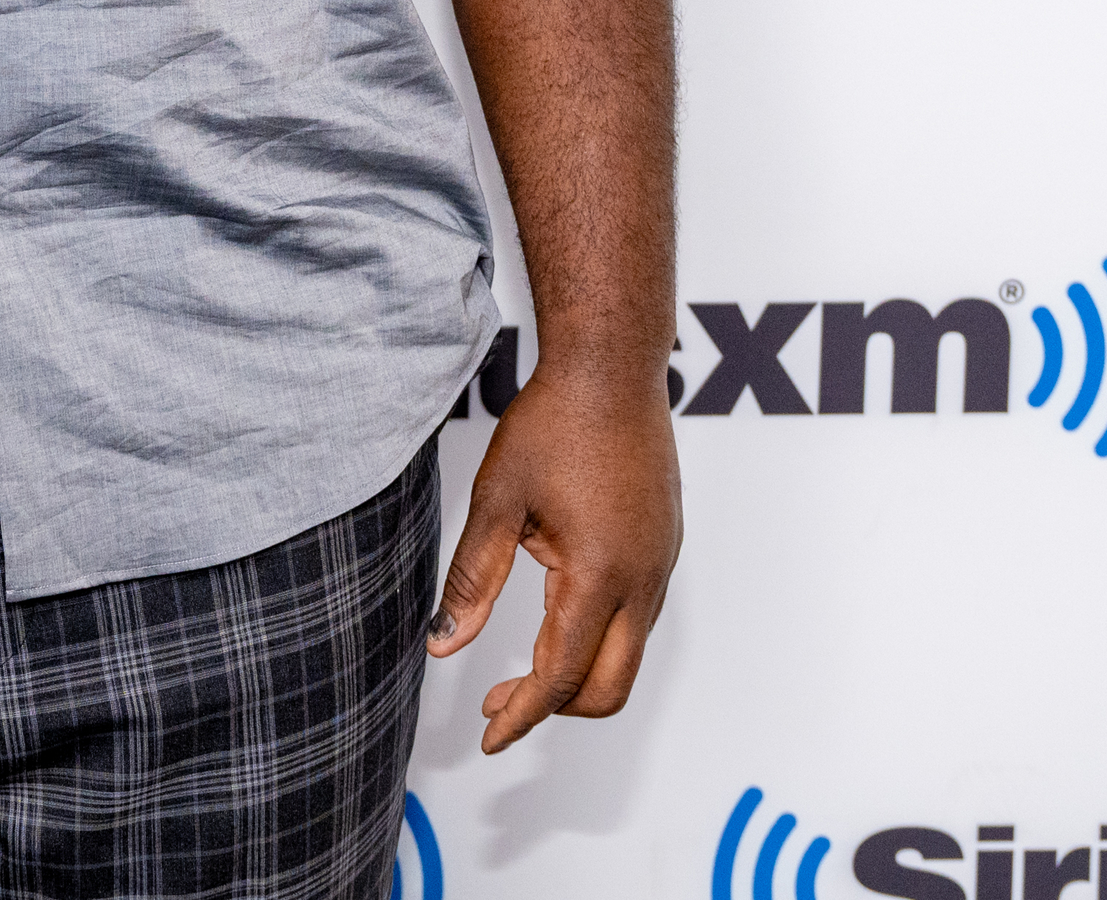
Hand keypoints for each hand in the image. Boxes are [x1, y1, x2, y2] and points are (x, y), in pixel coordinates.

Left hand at [423, 366, 678, 751]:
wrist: (612, 368)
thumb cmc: (553, 423)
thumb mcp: (496, 501)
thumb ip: (472, 579)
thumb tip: (442, 643)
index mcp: (599, 575)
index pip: (561, 676)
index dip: (522, 716)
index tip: (490, 738)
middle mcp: (643, 581)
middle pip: (609, 688)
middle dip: (554, 708)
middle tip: (499, 703)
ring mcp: (661, 566)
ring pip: (628, 655)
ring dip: (577, 673)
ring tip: (520, 665)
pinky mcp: (664, 549)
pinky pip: (639, 619)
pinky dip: (599, 638)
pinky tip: (557, 615)